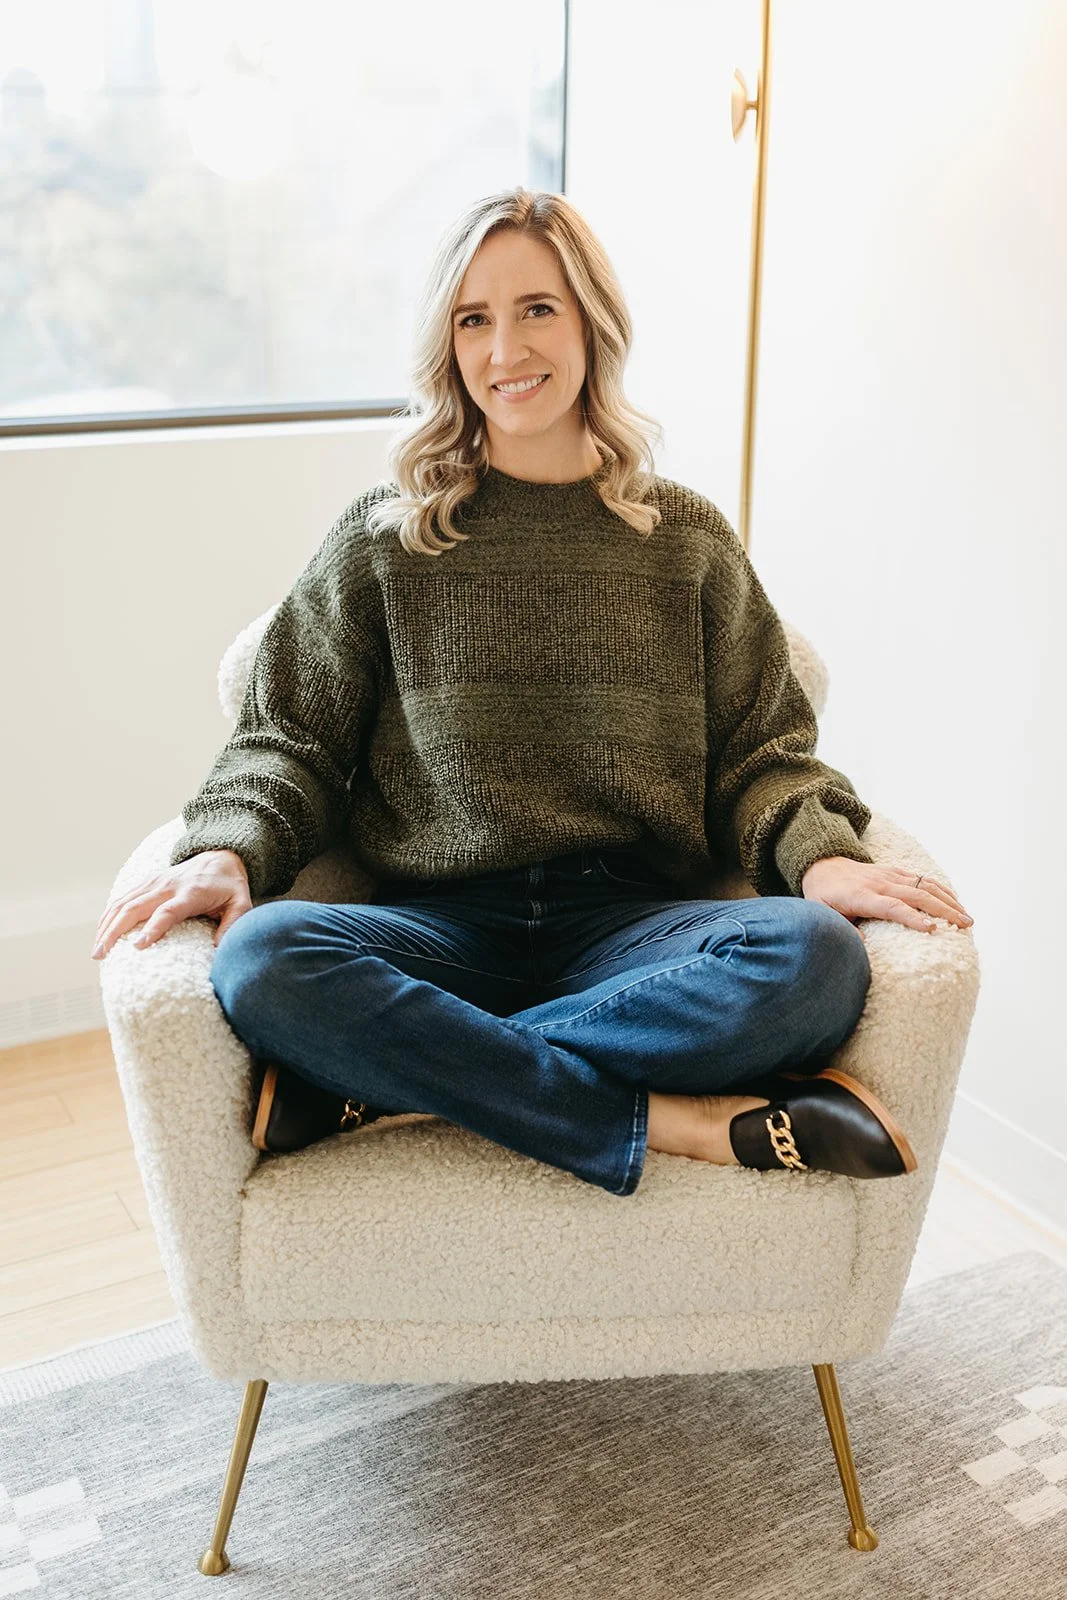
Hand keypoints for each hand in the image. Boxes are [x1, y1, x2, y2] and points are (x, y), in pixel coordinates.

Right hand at [91, 849, 252, 959]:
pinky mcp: (147, 882)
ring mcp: (154, 882)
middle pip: (135, 907)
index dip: (153, 928)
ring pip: (123, 902)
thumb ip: (233, 926)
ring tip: (96, 951)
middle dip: (115, 931)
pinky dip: (109, 915)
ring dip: (107, 926)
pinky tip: (101, 933)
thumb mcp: (241, 904)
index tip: (138, 946)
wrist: (220, 855)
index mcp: (191, 893)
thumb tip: (219, 951)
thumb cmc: (230, 886)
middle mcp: (168, 886)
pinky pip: (122, 898)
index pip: (168, 911)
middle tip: (102, 955)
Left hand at [801, 856, 973, 934]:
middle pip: (917, 896)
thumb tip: (860, 947)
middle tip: (965, 926)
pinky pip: (921, 878)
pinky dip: (941, 889)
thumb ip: (841, 929)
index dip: (912, 917)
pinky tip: (954, 901)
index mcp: (861, 896)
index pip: (892, 907)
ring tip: (967, 917)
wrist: (821, 864)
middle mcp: (879, 883)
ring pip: (924, 885)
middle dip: (943, 910)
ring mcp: (889, 875)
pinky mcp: (894, 871)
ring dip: (949, 900)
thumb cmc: (823, 895)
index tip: (932, 929)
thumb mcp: (822, 913)